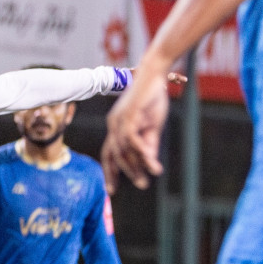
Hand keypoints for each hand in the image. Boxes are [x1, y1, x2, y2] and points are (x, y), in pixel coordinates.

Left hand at [103, 68, 183, 192]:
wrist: (154, 73)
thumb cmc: (152, 97)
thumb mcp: (152, 125)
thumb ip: (149, 143)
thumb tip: (150, 162)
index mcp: (116, 127)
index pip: (108, 154)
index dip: (109, 171)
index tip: (112, 189)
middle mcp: (113, 125)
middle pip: (112, 155)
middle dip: (120, 174)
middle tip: (137, 187)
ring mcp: (119, 120)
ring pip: (123, 150)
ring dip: (135, 166)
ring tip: (146, 180)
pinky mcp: (129, 115)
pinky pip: (132, 139)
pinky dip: (140, 152)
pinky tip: (150, 162)